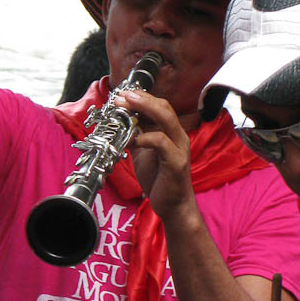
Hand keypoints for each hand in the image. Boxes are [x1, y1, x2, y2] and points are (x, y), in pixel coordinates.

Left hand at [115, 90, 195, 223]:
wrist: (173, 206)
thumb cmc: (159, 179)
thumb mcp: (143, 153)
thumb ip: (136, 137)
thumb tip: (120, 123)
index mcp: (171, 133)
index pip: (160, 106)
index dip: (142, 98)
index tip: (122, 94)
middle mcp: (178, 136)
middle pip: (164, 107)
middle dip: (141, 99)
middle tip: (122, 96)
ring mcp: (179, 148)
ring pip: (166, 119)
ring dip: (144, 109)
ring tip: (124, 107)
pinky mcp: (176, 162)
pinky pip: (161, 143)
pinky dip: (144, 138)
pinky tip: (130, 140)